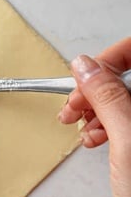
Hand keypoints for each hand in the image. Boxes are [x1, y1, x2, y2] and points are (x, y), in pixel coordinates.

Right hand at [59, 46, 130, 196]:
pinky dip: (103, 126)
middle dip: (95, 86)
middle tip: (72, 107)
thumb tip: (85, 67)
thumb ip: (108, 96)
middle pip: (129, 75)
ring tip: (78, 127)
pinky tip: (92, 140)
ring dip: (94, 108)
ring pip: (122, 98)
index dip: (112, 56)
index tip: (84, 73)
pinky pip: (122, 119)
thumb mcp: (128, 140)